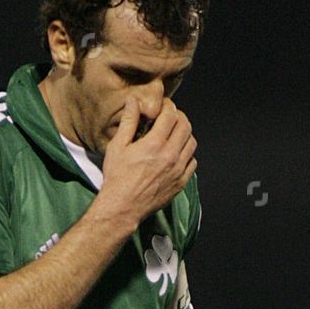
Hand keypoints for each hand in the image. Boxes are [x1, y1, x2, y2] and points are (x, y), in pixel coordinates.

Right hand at [98, 96, 196, 227]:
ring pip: (192, 143)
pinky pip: (192, 162)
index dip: (167, 106)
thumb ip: (129, 121)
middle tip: (169, 118)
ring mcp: (177, 171)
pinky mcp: (180, 183)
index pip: (171, 114)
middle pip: (185, 126)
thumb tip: (134, 101)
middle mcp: (170, 156)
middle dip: (178, 117)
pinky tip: (175, 154)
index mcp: (154, 144)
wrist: (122, 207)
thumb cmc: (117, 178)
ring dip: (184, 134)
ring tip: (172, 135)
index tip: (162, 106)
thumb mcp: (117, 146)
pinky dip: (187, 154)